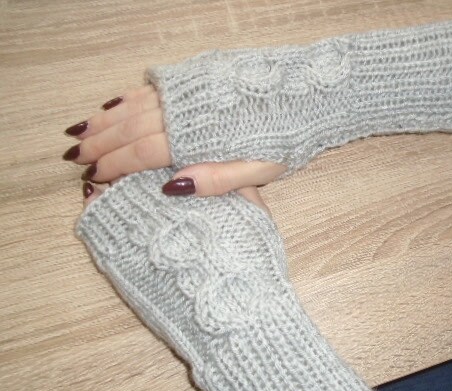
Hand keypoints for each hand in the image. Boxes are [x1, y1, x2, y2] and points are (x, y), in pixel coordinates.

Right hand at [64, 86, 285, 197]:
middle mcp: (187, 110)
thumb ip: (216, 180)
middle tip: (74, 156)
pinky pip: (153, 87)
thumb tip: (169, 187)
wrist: (310, 91)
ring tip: (81, 130)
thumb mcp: (259, 170)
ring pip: (136, 105)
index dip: (115, 166)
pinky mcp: (197, 75)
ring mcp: (190, 90)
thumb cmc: (287, 136)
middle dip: (100, 142)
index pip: (142, 153)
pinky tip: (113, 103)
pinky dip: (128, 97)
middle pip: (131, 127)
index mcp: (198, 137)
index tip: (93, 177)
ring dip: (106, 118)